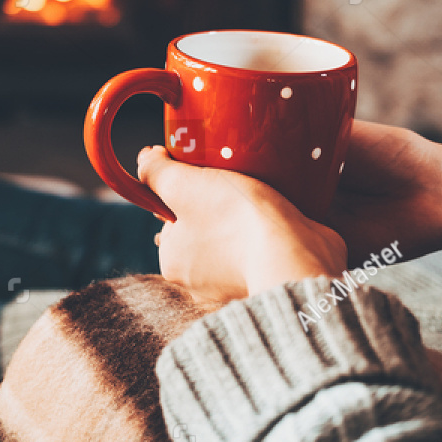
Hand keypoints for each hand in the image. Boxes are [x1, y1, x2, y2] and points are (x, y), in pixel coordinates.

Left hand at [137, 146, 345, 304]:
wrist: (298, 259)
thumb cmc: (236, 222)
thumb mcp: (183, 184)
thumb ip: (156, 172)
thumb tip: (144, 159)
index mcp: (172, 261)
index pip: (168, 218)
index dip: (183, 189)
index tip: (203, 172)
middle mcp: (200, 280)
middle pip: (201, 226)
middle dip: (215, 203)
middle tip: (232, 180)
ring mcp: (238, 282)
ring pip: (233, 236)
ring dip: (244, 215)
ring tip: (259, 193)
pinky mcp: (271, 276)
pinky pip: (263, 246)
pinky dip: (268, 230)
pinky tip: (277, 213)